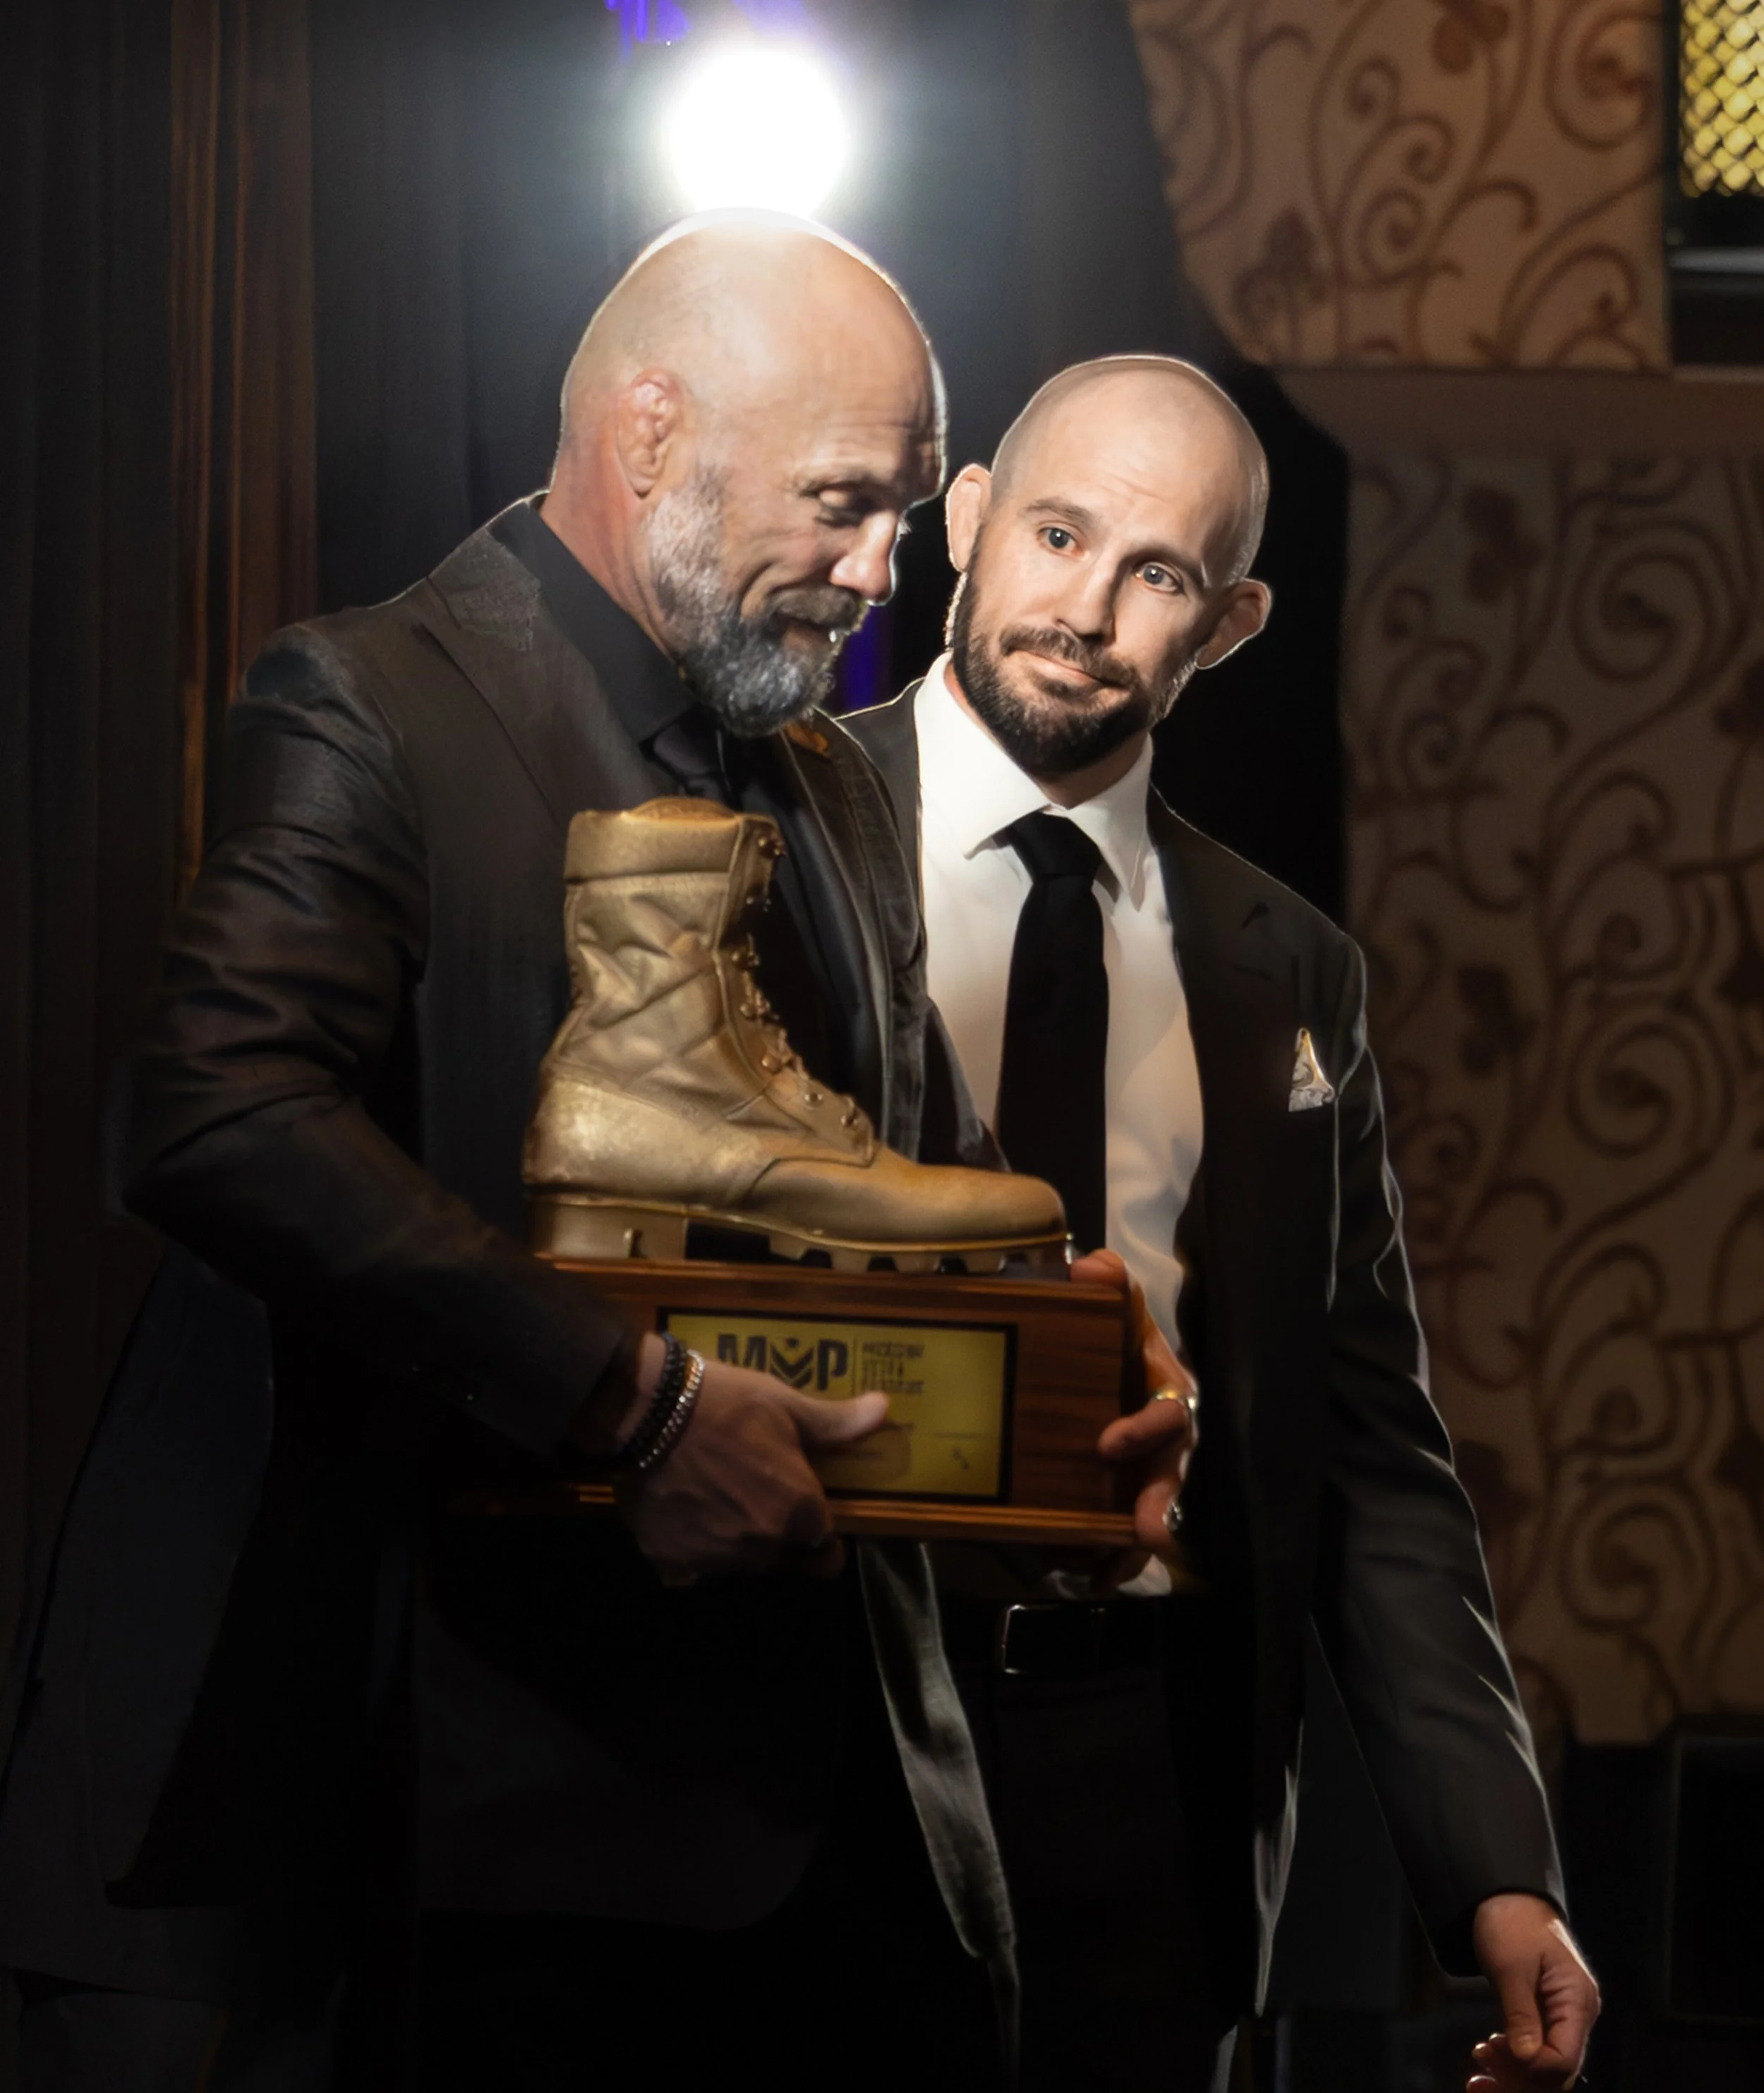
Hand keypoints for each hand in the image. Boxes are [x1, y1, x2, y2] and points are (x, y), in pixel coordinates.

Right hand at [614, 1335, 888, 1584]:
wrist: (647, 1412)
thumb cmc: (727, 1404)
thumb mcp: (786, 1405)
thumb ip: (837, 1422)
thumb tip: (885, 1411)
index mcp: (799, 1515)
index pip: (828, 1549)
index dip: (822, 1530)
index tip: (808, 1508)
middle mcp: (762, 1549)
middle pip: (786, 1563)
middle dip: (783, 1542)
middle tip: (763, 1501)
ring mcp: (715, 1561)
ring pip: (741, 1566)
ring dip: (738, 1543)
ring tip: (719, 1498)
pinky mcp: (671, 1562)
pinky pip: (691, 1567)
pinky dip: (691, 1548)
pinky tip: (683, 1511)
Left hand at [1075, 1248, 1198, 1568]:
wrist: (1102, 1359)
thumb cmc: (1114, 1334)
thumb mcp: (1114, 1305)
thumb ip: (1110, 1284)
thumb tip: (1093, 1267)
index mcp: (1163, 1389)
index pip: (1168, 1411)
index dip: (1145, 1429)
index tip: (1108, 1443)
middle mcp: (1162, 1436)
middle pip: (1169, 1475)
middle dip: (1159, 1504)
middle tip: (1146, 1533)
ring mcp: (1146, 1470)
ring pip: (1151, 1511)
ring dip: (1132, 1544)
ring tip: (1107, 1569)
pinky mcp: (1123, 1496)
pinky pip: (1121, 1534)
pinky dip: (1105, 1556)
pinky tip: (1082, 1571)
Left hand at [1467, 1893, 1598, 2089]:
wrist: (1507, 1897)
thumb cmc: (1511, 1922)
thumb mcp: (1510, 1966)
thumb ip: (1521, 2014)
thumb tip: (1525, 2058)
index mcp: (1577, 2000)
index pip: (1564, 2059)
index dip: (1531, 2070)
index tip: (1495, 2062)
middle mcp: (1577, 2014)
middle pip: (1556, 2069)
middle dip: (1519, 2080)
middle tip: (1478, 2079)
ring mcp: (1563, 2016)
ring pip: (1544, 2064)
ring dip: (1512, 2072)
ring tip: (1478, 2067)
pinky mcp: (1547, 2016)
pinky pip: (1536, 2049)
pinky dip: (1512, 2057)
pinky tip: (1487, 2052)